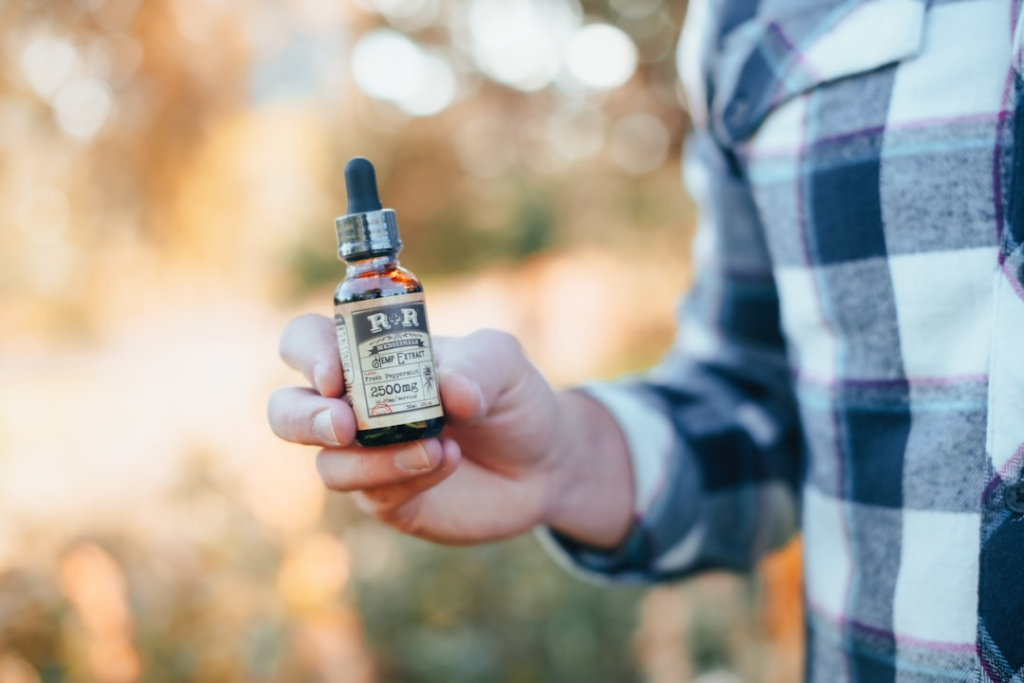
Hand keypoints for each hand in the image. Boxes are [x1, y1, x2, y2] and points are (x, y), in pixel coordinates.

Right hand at [268, 315, 632, 546]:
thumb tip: (447, 390)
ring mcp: (364, 457)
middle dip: (304, 419)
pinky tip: (448, 460)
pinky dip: (407, 476)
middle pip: (286, 410)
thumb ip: (477, 366)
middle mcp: (353, 405)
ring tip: (436, 446)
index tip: (334, 374)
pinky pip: (374, 493)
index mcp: (366, 355)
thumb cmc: (511, 397)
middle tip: (345, 426)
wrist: (545, 462)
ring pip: (329, 465)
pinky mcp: (386, 499)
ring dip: (374, 459)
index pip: (306, 341)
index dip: (307, 353)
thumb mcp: (504, 363)